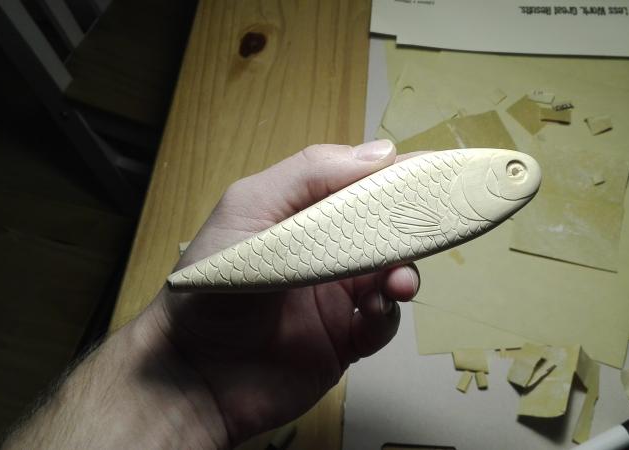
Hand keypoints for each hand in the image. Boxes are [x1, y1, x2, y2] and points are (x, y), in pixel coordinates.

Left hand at [148, 140, 420, 445]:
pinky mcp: (345, 340)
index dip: (398, 177)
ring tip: (398, 282)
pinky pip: (383, 322)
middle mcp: (325, 251)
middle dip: (409, 228)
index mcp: (303, 213)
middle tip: (429, 230)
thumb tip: (384, 151)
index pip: (361, 184)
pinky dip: (388, 315)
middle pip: (385, 231)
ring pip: (392, 274)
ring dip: (404, 272)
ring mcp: (337, 296)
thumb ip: (311, 174)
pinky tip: (375, 312)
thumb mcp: (249, 209)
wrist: (192, 376)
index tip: (436, 173)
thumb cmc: (212, 286)